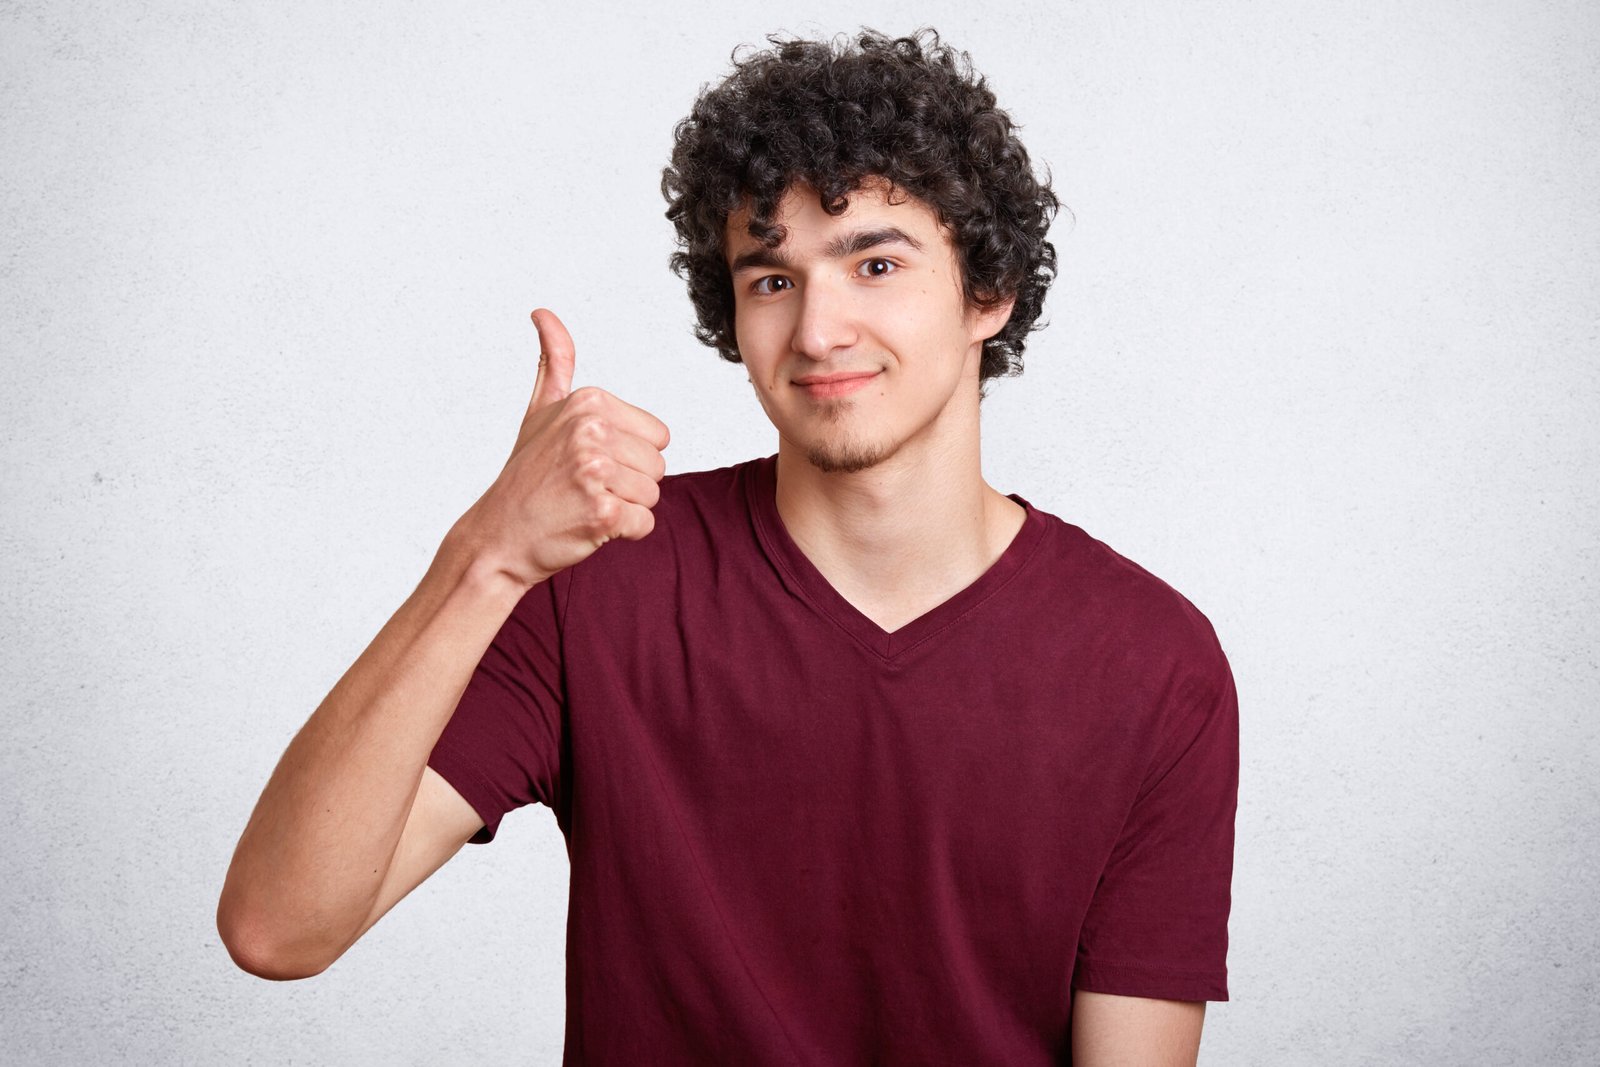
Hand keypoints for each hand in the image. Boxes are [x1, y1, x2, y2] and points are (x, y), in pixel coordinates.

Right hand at [453, 308, 670, 588]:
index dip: (628, 456)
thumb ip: (554, 362)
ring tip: (584, 505)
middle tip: (583, 488)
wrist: (498, 537)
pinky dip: (622, 532)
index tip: (588, 462)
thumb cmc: (526, 478)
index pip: (657, 435)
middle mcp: (591, 429)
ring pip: (653, 495)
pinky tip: (588, 525)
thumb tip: (543, 313)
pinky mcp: (602, 510)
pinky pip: (644, 523)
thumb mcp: (539, 411)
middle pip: (658, 466)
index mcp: (588, 401)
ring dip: (625, 508)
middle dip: (628, 484)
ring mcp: (595, 470)